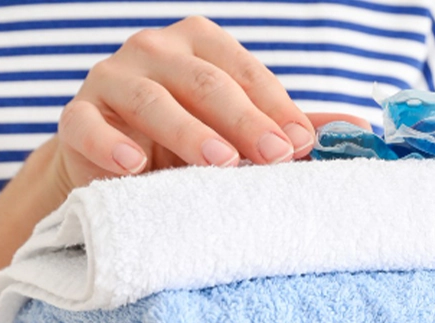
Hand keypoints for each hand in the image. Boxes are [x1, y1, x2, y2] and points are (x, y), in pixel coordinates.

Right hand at [50, 15, 365, 192]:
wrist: (110, 164)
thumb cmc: (184, 143)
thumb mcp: (237, 132)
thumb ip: (288, 126)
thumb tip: (358, 128)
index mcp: (199, 43)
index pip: (243, 72)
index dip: (275, 107)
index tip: (302, 145)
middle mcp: (155, 49)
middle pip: (204, 82)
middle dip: (244, 122)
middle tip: (275, 157)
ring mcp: (111, 78)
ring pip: (152, 99)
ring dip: (188, 132)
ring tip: (218, 162)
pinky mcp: (75, 115)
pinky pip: (88, 125)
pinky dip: (111, 144)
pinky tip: (134, 165)